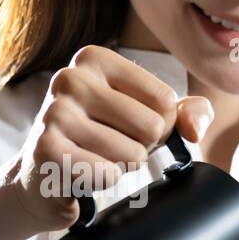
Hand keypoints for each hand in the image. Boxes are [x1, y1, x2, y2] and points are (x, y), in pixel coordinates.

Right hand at [10, 44, 213, 230]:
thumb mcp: (148, 116)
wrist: (43, 177)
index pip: (165, 100)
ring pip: (133, 153)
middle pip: (153, 126)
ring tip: (94, 157)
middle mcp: (70, 77)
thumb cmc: (102, 140)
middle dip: (141, 147)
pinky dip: (104, 180)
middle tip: (110, 145)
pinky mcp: (47, 149)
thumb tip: (195, 128)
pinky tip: (82, 172)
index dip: (159, 125)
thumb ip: (187, 113)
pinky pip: (109, 174)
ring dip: (121, 165)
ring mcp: (55, 112)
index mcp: (94, 58)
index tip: (127, 126)